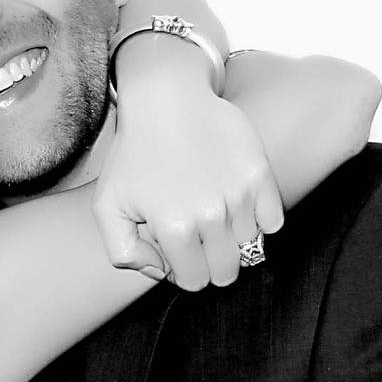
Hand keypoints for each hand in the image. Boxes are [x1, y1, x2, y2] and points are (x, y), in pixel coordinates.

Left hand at [95, 64, 281, 292]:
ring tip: (214, 216)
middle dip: (212, 265)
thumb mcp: (107, 204)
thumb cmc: (134, 152)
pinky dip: (259, 222)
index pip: (194, 282)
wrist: (167, 99)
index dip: (185, 272)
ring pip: (250, 248)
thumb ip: (123, 252)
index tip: (178, 253)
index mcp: (173, 228)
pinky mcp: (260, 175)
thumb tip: (160, 272)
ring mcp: (239, 195)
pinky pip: (273, 222)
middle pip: (226, 273)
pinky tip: (238, 207)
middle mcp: (210, 216)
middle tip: (199, 242)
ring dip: (234, 241)